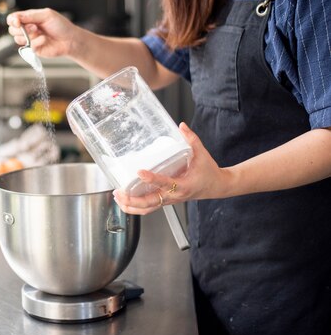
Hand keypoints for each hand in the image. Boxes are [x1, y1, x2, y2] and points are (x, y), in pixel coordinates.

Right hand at [7, 8, 78, 57]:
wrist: (70, 40)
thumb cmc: (61, 26)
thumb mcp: (46, 15)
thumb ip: (30, 16)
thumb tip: (16, 18)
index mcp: (29, 18)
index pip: (13, 18)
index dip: (13, 20)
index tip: (18, 22)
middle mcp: (28, 28)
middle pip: (12, 29)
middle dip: (20, 29)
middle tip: (33, 27)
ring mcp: (30, 39)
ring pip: (17, 39)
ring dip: (28, 36)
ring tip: (40, 33)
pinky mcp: (33, 49)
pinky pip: (28, 47)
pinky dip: (37, 43)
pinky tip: (45, 40)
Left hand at [113, 122, 231, 214]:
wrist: (216, 187)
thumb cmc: (209, 172)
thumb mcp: (202, 154)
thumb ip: (191, 139)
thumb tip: (182, 125)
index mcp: (184, 185)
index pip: (166, 184)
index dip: (152, 179)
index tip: (140, 172)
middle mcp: (174, 196)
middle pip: (151, 203)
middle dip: (133, 200)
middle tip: (120, 191)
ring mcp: (169, 200)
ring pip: (147, 209)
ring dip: (131, 205)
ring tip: (117, 196)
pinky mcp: (165, 201)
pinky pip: (149, 208)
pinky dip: (135, 207)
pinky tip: (124, 200)